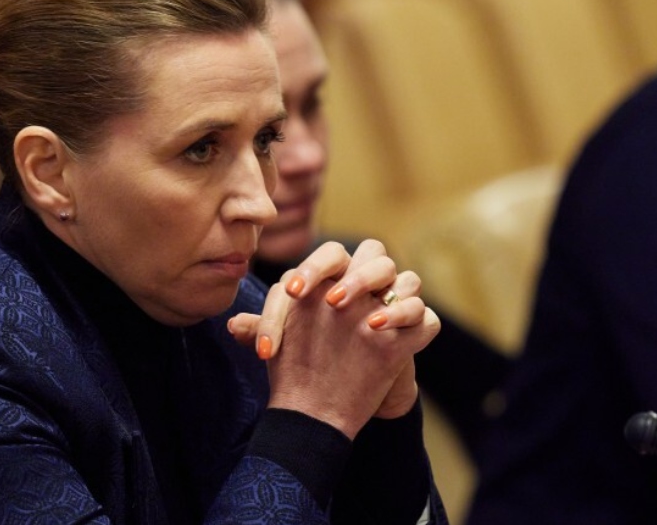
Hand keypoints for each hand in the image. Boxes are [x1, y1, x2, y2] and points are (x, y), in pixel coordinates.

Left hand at [228, 240, 438, 436]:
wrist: (337, 404)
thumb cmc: (310, 363)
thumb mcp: (282, 348)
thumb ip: (261, 333)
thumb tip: (232, 325)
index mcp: (337, 279)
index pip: (330, 255)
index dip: (312, 268)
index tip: (293, 294)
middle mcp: (369, 286)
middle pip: (374, 252)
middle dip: (353, 273)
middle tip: (329, 302)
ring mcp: (395, 307)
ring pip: (406, 276)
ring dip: (380, 289)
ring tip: (353, 316)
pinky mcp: (413, 334)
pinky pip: (424, 316)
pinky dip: (406, 316)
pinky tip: (377, 329)